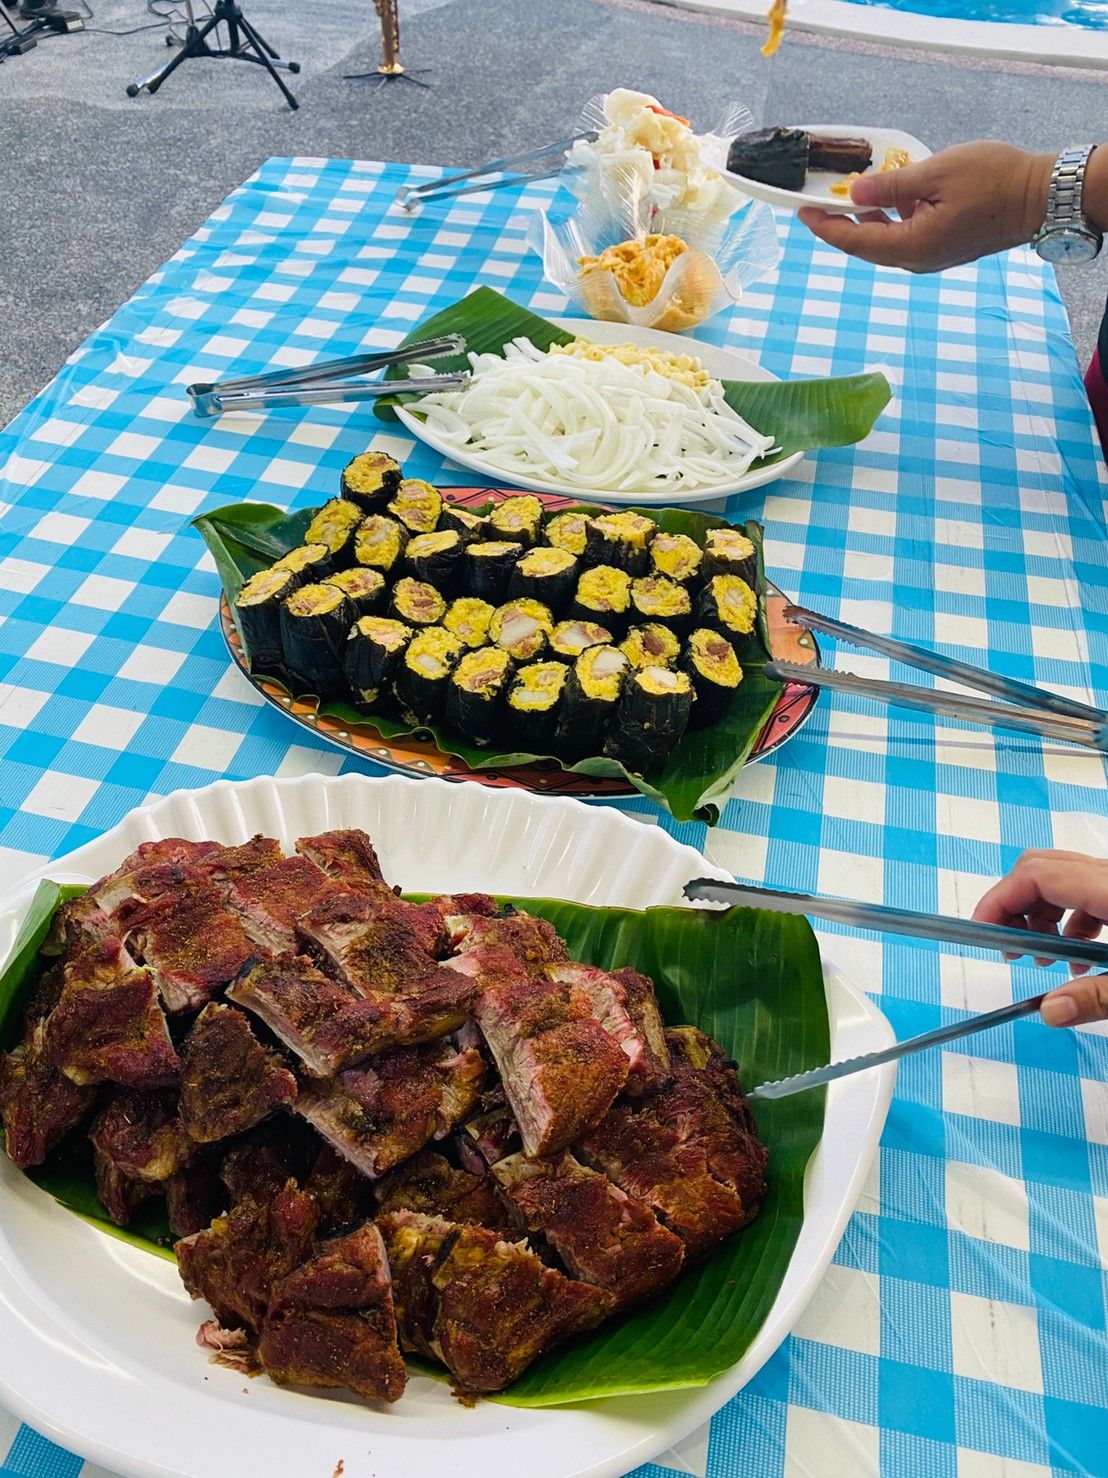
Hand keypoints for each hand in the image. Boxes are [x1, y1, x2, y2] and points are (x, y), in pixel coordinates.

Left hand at [797, 141, 1053, 272]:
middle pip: (865, 246)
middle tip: (816, 203)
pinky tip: (888, 197)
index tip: (801, 211)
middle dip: (839, 225)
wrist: (1039, 198)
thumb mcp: (935, 173)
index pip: (853, 240)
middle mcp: (916, 260)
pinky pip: (904, 238)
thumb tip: (855, 193)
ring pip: (884, 242)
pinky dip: (890, 219)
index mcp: (910, 246)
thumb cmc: (994, 180)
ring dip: (865, 220)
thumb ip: (891, 186)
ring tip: (849, 194)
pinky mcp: (942, 249)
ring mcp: (930, 258)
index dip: (824, 227)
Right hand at [972, 850, 1107, 1026]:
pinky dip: (1066, 918)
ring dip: (1039, 914)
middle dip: (1012, 906)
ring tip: (1044, 957)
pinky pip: (1082, 889)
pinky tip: (1076, 953)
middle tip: (1008, 948)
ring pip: (1060, 878)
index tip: (981, 933)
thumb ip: (1095, 997)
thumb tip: (1050, 1011)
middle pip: (1040, 868)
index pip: (1036, 875)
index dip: (999, 900)